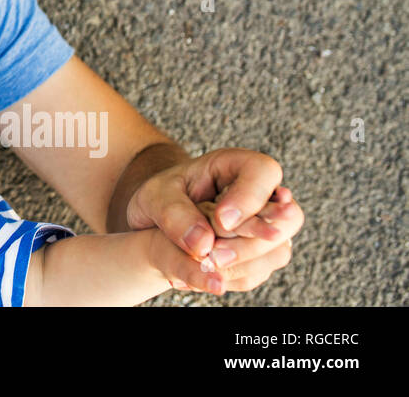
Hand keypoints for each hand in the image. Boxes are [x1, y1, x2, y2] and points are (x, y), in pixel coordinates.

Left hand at [127, 148, 302, 294]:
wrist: (157, 223)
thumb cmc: (161, 198)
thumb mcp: (155, 196)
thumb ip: (174, 214)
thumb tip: (202, 244)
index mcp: (236, 165)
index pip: (264, 171)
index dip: (250, 197)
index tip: (222, 221)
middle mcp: (260, 195)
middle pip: (287, 216)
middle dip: (252, 240)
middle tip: (214, 255)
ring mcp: (266, 226)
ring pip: (278, 249)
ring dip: (244, 262)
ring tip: (207, 265)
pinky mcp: (260, 254)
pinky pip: (261, 271)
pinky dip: (235, 276)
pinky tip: (206, 275)